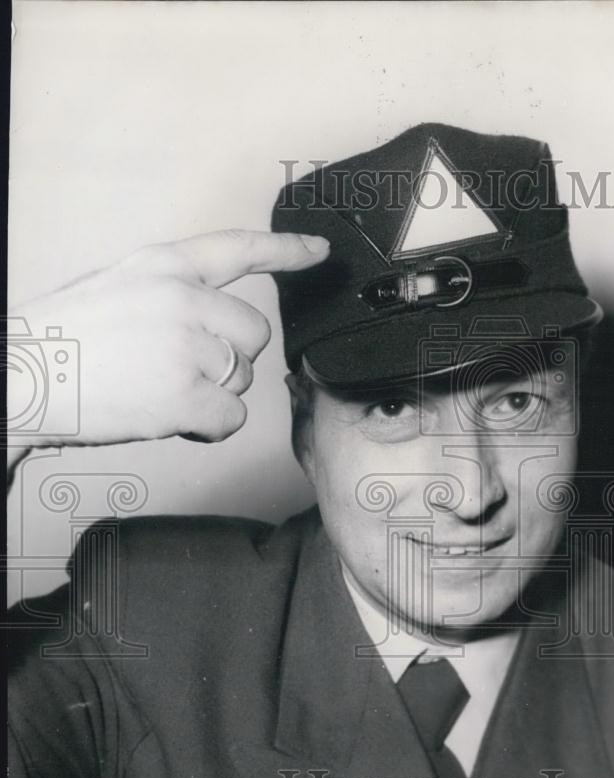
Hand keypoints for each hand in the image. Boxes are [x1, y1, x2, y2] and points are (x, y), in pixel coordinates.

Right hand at [7, 229, 328, 447]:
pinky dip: (209, 428)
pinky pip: (232, 418)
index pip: (238, 249)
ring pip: (242, 379)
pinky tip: (173, 418)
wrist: (20, 379)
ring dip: (213, 396)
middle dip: (231, 359)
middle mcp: (182, 298)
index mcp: (162, 266)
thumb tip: (211, 326)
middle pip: (255, 334)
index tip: (319, 250)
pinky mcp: (185, 394)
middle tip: (185, 372)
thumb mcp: (115, 288)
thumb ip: (168, 296)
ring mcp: (185, 345)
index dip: (286, 250)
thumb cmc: (60, 344)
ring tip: (159, 392)